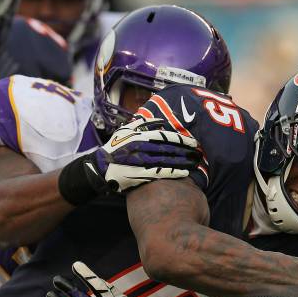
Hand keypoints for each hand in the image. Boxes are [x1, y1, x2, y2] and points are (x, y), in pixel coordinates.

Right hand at [58, 116, 201, 204]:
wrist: (98, 169)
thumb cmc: (115, 150)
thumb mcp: (125, 132)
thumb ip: (141, 125)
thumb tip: (160, 121)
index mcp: (137, 135)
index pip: (162, 135)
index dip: (179, 138)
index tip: (192, 140)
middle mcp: (138, 147)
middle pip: (167, 147)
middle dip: (184, 149)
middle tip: (198, 152)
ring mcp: (138, 161)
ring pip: (165, 160)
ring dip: (182, 161)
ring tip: (195, 162)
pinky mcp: (137, 175)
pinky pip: (159, 173)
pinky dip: (172, 172)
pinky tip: (184, 173)